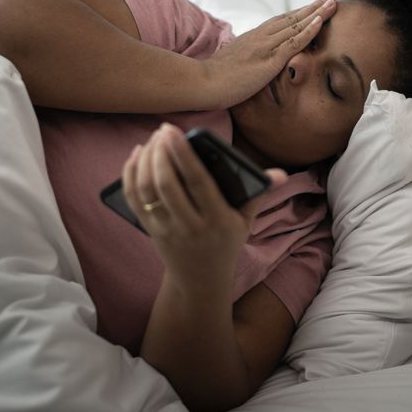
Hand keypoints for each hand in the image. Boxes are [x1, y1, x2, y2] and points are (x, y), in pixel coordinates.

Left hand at [121, 124, 287, 295]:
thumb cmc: (226, 243)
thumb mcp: (245, 222)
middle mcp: (189, 226)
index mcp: (217, 220)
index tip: (172, 131)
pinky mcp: (150, 230)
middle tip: (163, 130)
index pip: (198, 183)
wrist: (201, 281)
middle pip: (167, 185)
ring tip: (153, 139)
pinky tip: (137, 155)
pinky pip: (133, 200)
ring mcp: (166, 230)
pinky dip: (130, 174)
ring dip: (146, 161)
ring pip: (147, 191)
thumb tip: (281, 174)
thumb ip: (259, 194)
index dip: (183, 155)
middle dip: (161, 153)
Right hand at [200, 0, 336, 109]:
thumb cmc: (214, 77)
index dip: (299, 14)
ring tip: (333, 2)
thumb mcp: (233, 62)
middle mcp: (261, 37)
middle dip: (313, 7)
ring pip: (296, 25)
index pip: (281, 22)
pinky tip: (321, 21)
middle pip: (292, 18)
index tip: (313, 7)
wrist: (202, 82)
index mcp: (253, 38)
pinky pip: (293, 42)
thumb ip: (245, 58)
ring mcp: (266, 46)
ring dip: (317, 12)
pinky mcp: (269, 60)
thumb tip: (249, 60)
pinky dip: (309, 30)